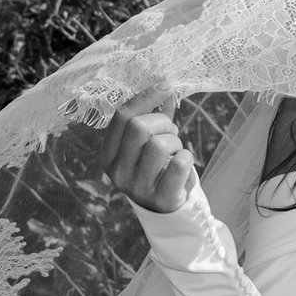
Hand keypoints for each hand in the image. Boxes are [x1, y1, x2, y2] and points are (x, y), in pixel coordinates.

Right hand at [97, 98, 197, 214]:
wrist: (166, 210)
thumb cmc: (156, 168)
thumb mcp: (148, 142)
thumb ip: (155, 116)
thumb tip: (165, 88)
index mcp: (108, 155)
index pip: (122, 117)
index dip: (146, 97)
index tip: (166, 85)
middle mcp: (118, 172)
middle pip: (139, 127)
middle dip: (163, 123)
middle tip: (172, 133)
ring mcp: (137, 188)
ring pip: (159, 144)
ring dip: (176, 142)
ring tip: (176, 151)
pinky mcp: (161, 198)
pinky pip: (179, 163)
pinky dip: (187, 158)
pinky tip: (183, 165)